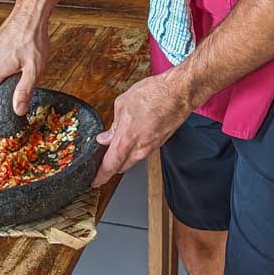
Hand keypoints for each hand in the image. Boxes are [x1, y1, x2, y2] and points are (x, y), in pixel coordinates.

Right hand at [0, 3, 49, 115]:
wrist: (31, 13)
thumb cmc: (33, 38)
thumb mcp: (33, 70)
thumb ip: (24, 91)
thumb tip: (18, 110)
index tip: (10, 97)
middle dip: (4, 86)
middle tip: (22, 78)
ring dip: (7, 74)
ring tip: (24, 64)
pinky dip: (7, 64)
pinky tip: (21, 56)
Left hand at [91, 73, 190, 187]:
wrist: (178, 93)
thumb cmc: (153, 94)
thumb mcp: (122, 104)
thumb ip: (112, 125)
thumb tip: (105, 137)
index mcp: (126, 140)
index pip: (109, 166)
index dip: (100, 176)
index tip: (94, 181)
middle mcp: (139, 149)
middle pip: (121, 167)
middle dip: (111, 166)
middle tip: (102, 160)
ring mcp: (151, 148)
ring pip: (132, 160)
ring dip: (123, 157)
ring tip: (116, 146)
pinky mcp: (160, 143)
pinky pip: (142, 152)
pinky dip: (134, 149)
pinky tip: (132, 137)